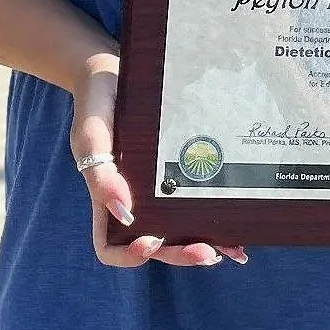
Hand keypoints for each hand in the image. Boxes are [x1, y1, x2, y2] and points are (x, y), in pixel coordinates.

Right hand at [72, 61, 247, 269]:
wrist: (115, 75)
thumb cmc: (97, 107)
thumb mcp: (91, 137)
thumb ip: (99, 174)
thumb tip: (124, 214)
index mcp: (106, 200)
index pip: (110, 246)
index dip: (129, 254)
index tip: (150, 243)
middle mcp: (135, 203)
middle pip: (156, 246)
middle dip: (180, 253)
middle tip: (206, 253)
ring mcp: (159, 190)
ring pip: (180, 231)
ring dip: (204, 244)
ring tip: (229, 248)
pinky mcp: (180, 174)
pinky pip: (196, 202)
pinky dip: (216, 220)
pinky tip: (238, 229)